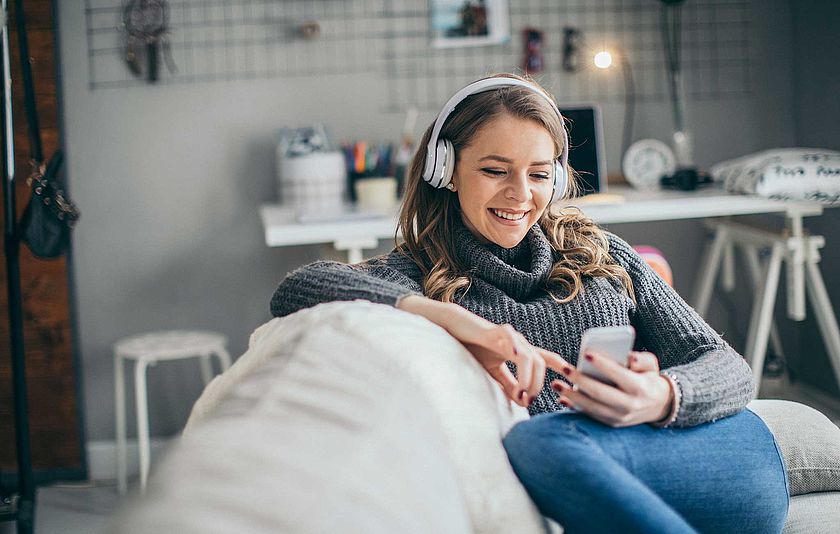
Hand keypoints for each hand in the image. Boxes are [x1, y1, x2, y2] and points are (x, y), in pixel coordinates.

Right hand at [443, 311, 568, 407]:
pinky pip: (511, 338)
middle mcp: (521, 344)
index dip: (561, 368)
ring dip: (528, 377)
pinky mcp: (497, 331)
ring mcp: (511, 336)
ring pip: (529, 356)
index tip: (573, 381)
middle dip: (538, 384)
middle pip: (540, 363)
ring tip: (522, 392)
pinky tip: (515, 356)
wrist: (457, 331)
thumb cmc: (475, 349)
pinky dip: (516, 347)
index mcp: (521, 353)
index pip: (546, 360)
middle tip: (529, 401)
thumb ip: (509, 384)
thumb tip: (523, 400)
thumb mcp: (494, 372)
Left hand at [550, 350, 673, 426]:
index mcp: (640, 388)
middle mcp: (629, 405)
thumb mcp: (651, 366)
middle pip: (601, 393)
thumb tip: (629, 357)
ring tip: (556, 384)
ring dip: (571, 396)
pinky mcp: (611, 423)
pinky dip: (574, 407)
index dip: (603, 364)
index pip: (619, 375)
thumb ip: (641, 359)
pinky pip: (590, 415)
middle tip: (564, 368)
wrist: (657, 406)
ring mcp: (619, 417)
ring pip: (592, 407)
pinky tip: (562, 397)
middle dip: (580, 380)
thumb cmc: (648, 379)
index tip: (587, 353)